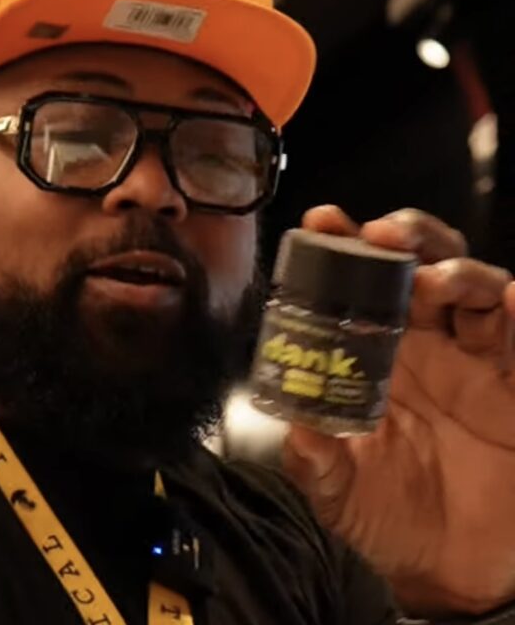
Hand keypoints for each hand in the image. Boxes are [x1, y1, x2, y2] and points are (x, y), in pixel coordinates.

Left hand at [282, 205, 514, 617]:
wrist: (447, 568)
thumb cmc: (385, 513)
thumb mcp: (337, 488)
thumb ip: (316, 459)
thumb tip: (297, 430)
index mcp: (370, 353)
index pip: (355, 285)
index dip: (341, 248)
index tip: (322, 222)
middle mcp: (422, 343)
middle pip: (418, 264)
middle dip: (403, 238)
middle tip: (380, 236)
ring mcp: (474, 360)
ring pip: (473, 287)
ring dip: (455, 269)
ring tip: (432, 278)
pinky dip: (514, 311)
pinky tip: (506, 300)